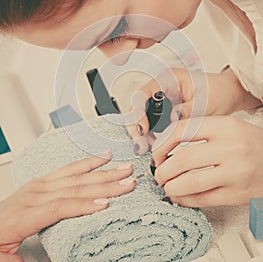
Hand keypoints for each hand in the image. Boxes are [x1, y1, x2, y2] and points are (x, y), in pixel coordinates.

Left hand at [0, 155, 134, 255]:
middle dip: (104, 184)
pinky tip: (102, 157)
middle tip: (127, 182)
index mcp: (24, 215)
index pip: (59, 207)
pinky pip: (68, 169)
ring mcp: (40, 184)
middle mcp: (35, 194)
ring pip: (76, 176)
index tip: (106, 204)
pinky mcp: (44, 180)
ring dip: (102, 172)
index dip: (83, 205)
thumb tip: (55, 259)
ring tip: (123, 169)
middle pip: (74, 187)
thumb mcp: (4, 259)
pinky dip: (87, 163)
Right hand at [126, 68, 259, 153]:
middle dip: (135, 126)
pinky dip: (149, 134)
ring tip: (145, 148)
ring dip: (141, 132)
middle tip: (140, 146)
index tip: (142, 129)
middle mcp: (159, 87)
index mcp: (167, 79)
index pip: (143, 93)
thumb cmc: (217, 93)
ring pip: (140, 115)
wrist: (227, 95)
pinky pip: (149, 121)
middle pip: (137, 105)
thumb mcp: (204, 103)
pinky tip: (153, 144)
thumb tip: (171, 119)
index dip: (138, 111)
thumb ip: (187, 111)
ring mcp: (160, 98)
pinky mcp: (163, 110)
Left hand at [151, 116, 262, 206]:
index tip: (156, 153)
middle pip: (183, 159)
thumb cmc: (249, 143)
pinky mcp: (238, 194)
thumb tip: (165, 145)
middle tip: (158, 174)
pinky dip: (185, 200)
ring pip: (191, 182)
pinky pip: (203, 199)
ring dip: (171, 187)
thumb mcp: (227, 127)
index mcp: (224, 126)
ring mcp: (235, 173)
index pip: (182, 130)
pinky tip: (179, 197)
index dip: (162, 143)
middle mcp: (230, 148)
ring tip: (166, 186)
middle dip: (163, 169)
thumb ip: (199, 131)